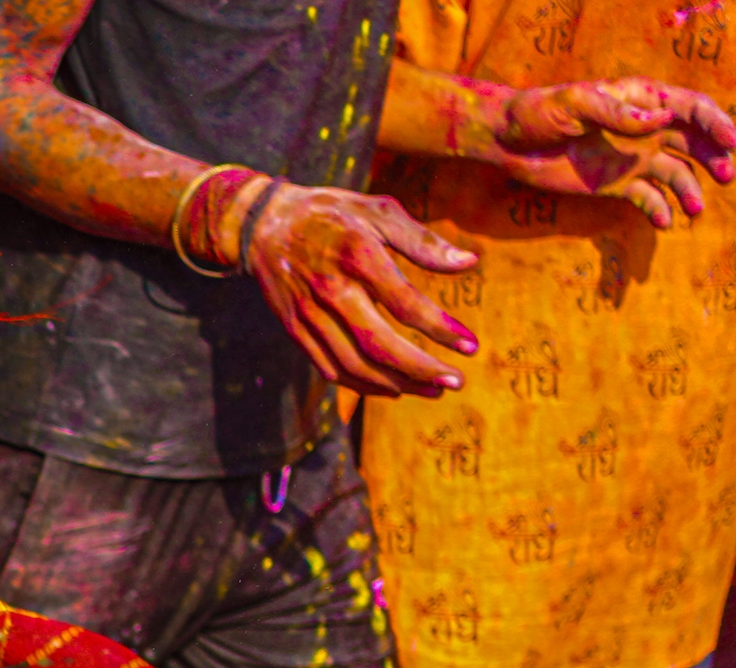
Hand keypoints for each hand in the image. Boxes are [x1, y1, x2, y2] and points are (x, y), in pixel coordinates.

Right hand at [240, 183, 480, 398]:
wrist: (264, 225)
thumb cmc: (333, 214)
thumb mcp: (379, 211)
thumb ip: (423, 241)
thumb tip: (469, 262)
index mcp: (358, 255)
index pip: (406, 303)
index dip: (441, 329)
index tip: (471, 345)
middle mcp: (332, 290)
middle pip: (379, 345)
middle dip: (421, 369)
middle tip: (455, 382)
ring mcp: (310, 315)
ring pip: (355, 365)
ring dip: (397, 384)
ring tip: (432, 389)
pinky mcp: (296, 331)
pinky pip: (331, 369)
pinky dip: (364, 385)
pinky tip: (392, 387)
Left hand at [492, 77, 735, 227]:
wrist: (508, 143)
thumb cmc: (539, 112)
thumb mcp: (576, 104)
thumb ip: (616, 113)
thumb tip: (660, 119)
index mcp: (642, 100)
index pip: (691, 108)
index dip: (715, 123)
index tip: (730, 142)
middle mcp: (646, 129)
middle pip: (693, 142)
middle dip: (714, 157)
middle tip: (726, 175)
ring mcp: (633, 159)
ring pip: (676, 174)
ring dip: (691, 190)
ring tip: (696, 209)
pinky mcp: (616, 186)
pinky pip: (647, 199)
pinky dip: (659, 211)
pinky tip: (664, 223)